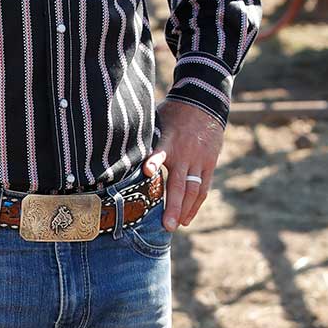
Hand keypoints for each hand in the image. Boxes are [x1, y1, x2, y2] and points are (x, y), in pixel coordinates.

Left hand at [143, 99, 224, 230]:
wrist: (204, 102)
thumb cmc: (172, 113)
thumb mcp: (155, 120)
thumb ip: (143, 139)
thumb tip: (117, 150)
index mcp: (168, 141)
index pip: (159, 153)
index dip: (153, 162)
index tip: (146, 172)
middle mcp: (185, 153)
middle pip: (179, 183)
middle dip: (173, 205)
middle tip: (167, 226)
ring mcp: (199, 160)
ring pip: (193, 189)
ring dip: (185, 210)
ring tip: (176, 226)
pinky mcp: (209, 163)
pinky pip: (203, 188)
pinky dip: (195, 204)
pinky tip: (187, 219)